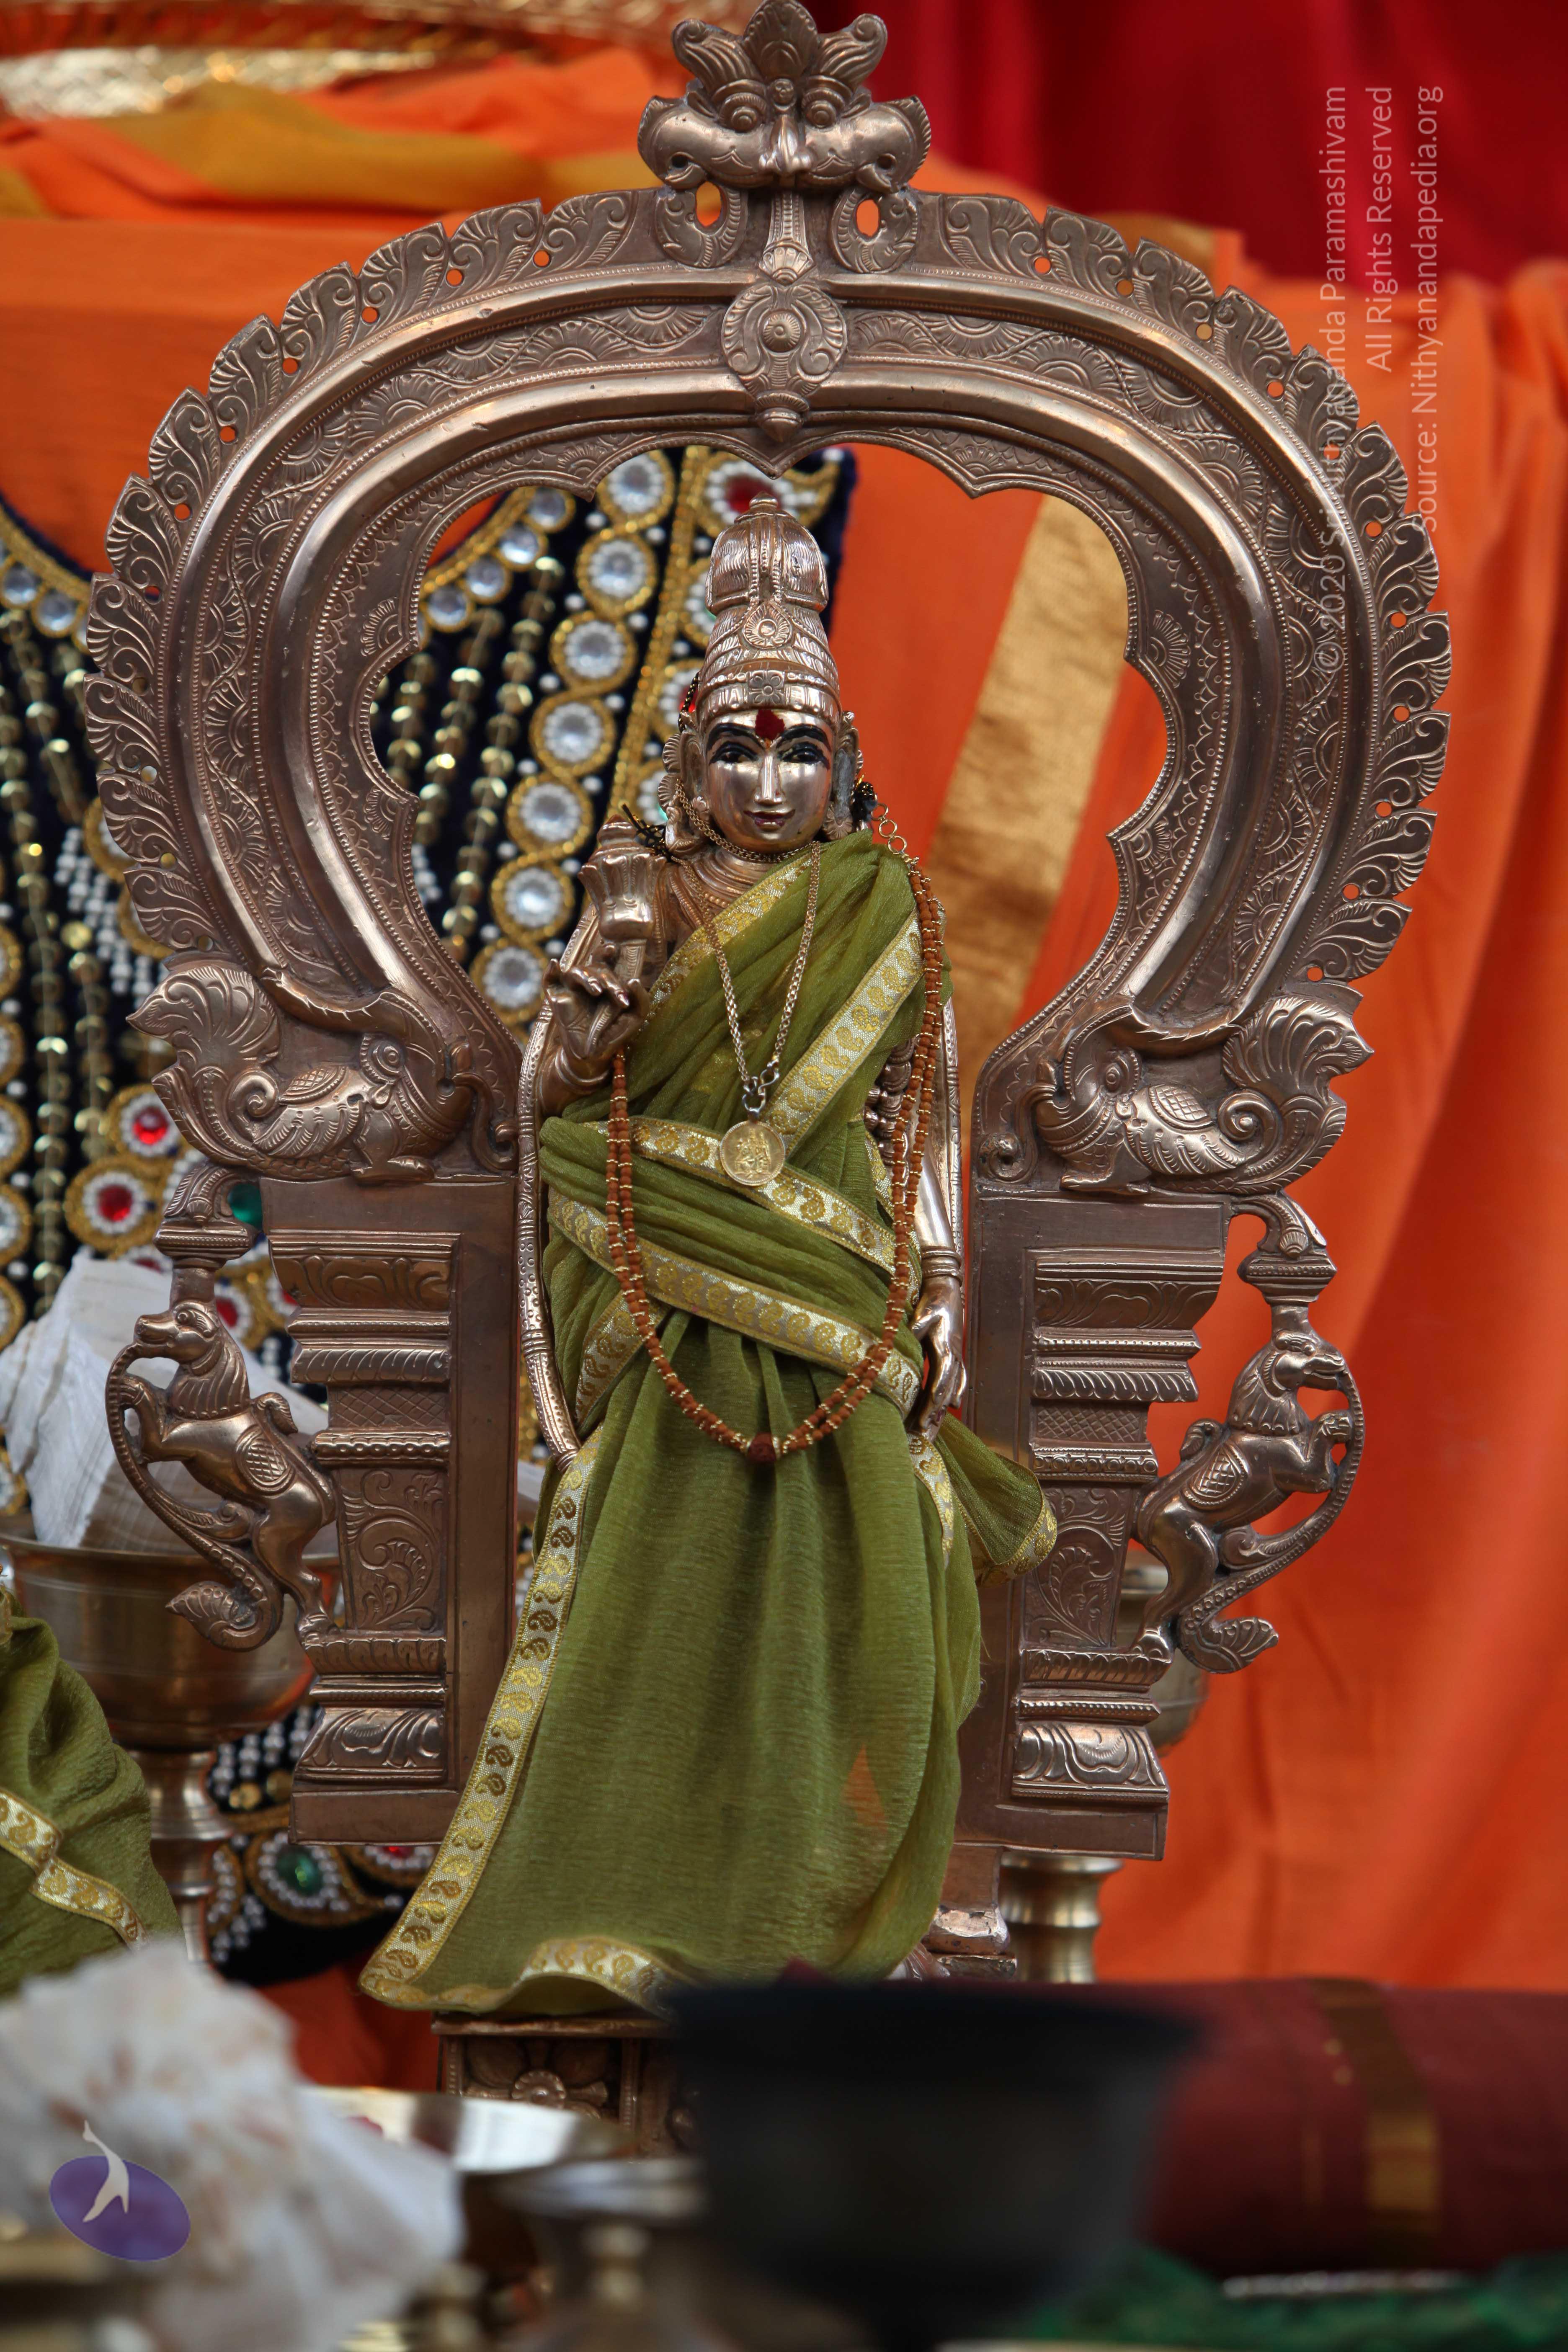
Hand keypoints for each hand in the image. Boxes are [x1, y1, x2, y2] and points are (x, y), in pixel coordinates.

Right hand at [544, 954, 647, 1080]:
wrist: (593, 1055)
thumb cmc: (615, 1033)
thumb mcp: (635, 1017)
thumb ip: (642, 1000)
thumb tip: (634, 980)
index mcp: (606, 983)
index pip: (606, 962)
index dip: (607, 952)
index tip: (614, 949)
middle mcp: (588, 983)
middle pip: (594, 967)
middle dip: (606, 978)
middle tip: (614, 993)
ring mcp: (572, 990)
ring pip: (576, 972)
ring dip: (587, 977)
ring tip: (597, 991)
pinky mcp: (556, 999)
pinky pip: (549, 982)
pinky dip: (549, 972)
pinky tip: (554, 964)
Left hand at [911, 1269, 965, 1439]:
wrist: (948, 1289)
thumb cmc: (934, 1300)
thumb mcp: (923, 1312)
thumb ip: (915, 1328)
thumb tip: (900, 1340)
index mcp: (945, 1347)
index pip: (941, 1378)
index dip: (934, 1398)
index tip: (924, 1417)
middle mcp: (954, 1355)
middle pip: (946, 1391)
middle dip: (934, 1413)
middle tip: (923, 1435)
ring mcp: (955, 1357)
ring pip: (951, 1389)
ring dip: (941, 1410)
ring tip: (932, 1432)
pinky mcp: (953, 1355)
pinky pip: (957, 1379)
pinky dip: (954, 1393)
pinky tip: (952, 1407)